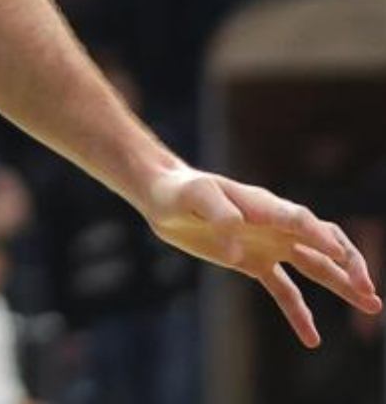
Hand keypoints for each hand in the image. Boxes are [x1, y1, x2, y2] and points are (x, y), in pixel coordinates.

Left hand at [146, 166, 382, 345]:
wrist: (164, 198)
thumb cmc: (182, 190)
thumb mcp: (196, 195)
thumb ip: (219, 213)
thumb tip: (238, 246)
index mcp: (265, 205)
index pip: (300, 220)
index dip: (320, 236)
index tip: (340, 254)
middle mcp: (275, 226)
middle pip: (322, 244)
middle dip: (348, 265)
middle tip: (368, 290)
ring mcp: (268, 245)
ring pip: (315, 267)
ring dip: (342, 286)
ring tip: (373, 306)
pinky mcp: (254, 263)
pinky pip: (284, 291)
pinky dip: (299, 313)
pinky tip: (312, 338)